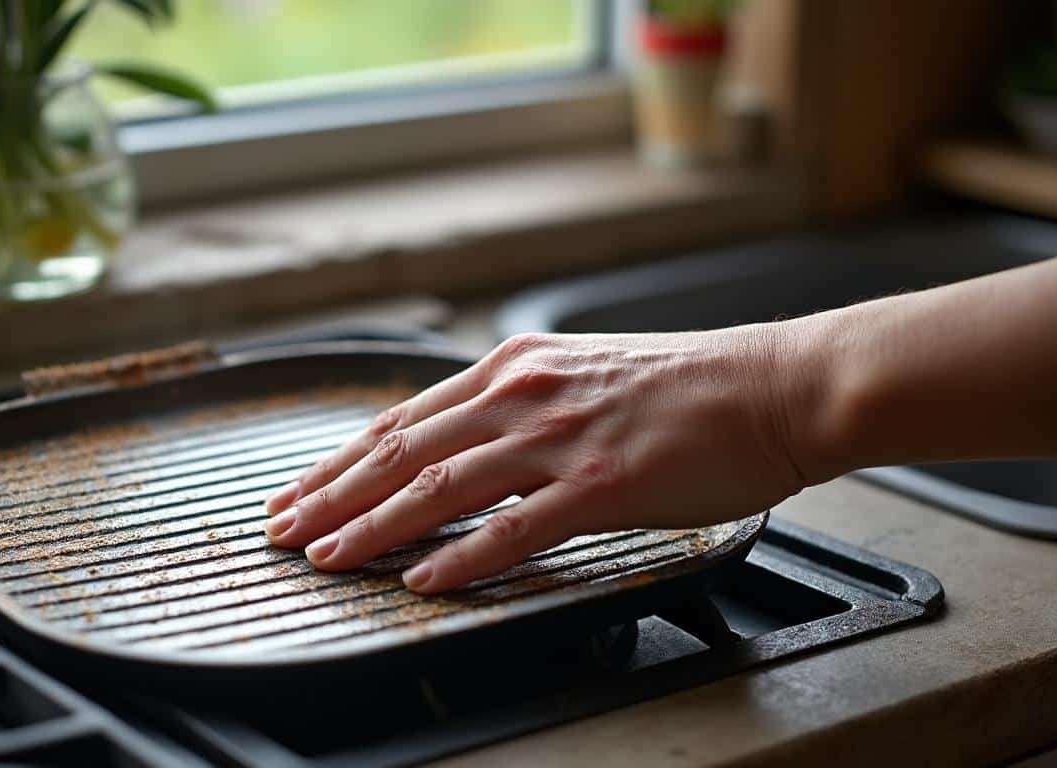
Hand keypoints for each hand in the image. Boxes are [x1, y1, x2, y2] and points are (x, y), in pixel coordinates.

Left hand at [263, 330, 810, 593]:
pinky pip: (517, 527)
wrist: (774, 386)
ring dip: (375, 525)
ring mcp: (560, 438)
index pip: (405, 419)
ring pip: (443, 485)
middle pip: (403, 450)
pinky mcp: (603, 482)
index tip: (298, 491)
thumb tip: (464, 434)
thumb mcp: (581, 372)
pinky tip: (425, 581)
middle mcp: (523, 394)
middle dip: (332, 494)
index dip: (342, 460)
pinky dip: (464, 557)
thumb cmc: (685, 386)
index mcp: (513, 367)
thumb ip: (518, 400)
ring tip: (328, 557)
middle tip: (282, 530)